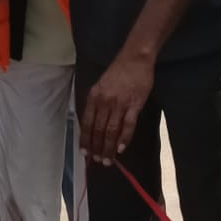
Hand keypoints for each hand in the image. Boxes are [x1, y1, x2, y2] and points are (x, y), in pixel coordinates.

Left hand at [80, 49, 154, 164]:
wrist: (135, 59)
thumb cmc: (118, 72)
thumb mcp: (100, 85)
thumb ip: (96, 103)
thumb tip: (92, 124)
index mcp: (94, 97)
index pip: (86, 123)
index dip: (85, 140)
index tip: (85, 152)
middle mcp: (104, 102)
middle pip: (98, 130)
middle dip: (97, 148)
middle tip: (98, 161)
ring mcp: (120, 104)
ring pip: (111, 131)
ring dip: (109, 148)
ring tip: (108, 160)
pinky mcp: (134, 105)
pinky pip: (128, 125)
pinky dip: (124, 139)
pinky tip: (121, 149)